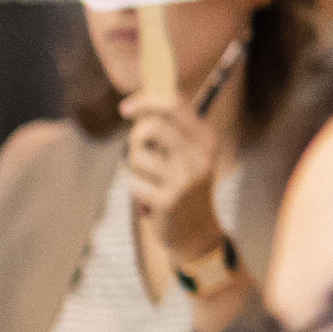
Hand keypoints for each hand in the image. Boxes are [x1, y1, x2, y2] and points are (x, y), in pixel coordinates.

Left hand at [122, 88, 233, 267]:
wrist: (198, 232)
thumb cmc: (185, 185)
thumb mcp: (189, 153)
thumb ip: (170, 128)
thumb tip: (137, 104)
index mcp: (206, 139)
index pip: (174, 104)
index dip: (146, 100)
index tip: (126, 108)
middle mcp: (199, 157)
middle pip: (151, 126)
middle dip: (136, 136)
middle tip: (141, 149)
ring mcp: (184, 180)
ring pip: (137, 156)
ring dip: (135, 167)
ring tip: (150, 178)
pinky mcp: (168, 201)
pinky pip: (132, 182)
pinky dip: (135, 187)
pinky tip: (149, 196)